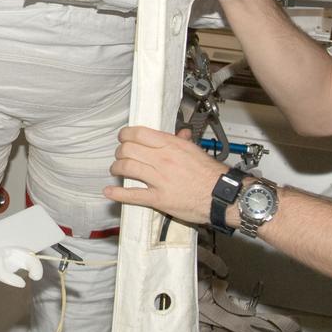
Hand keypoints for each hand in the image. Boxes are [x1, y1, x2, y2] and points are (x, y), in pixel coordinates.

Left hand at [104, 126, 222, 225]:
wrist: (221, 195)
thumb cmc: (211, 174)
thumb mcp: (195, 150)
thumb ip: (182, 141)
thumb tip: (179, 133)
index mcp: (171, 145)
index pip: (138, 134)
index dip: (125, 135)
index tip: (123, 138)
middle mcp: (163, 160)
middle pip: (128, 149)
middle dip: (120, 152)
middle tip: (121, 155)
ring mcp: (159, 179)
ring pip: (127, 168)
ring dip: (117, 168)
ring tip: (116, 170)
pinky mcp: (158, 199)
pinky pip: (133, 195)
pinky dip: (118, 193)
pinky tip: (109, 191)